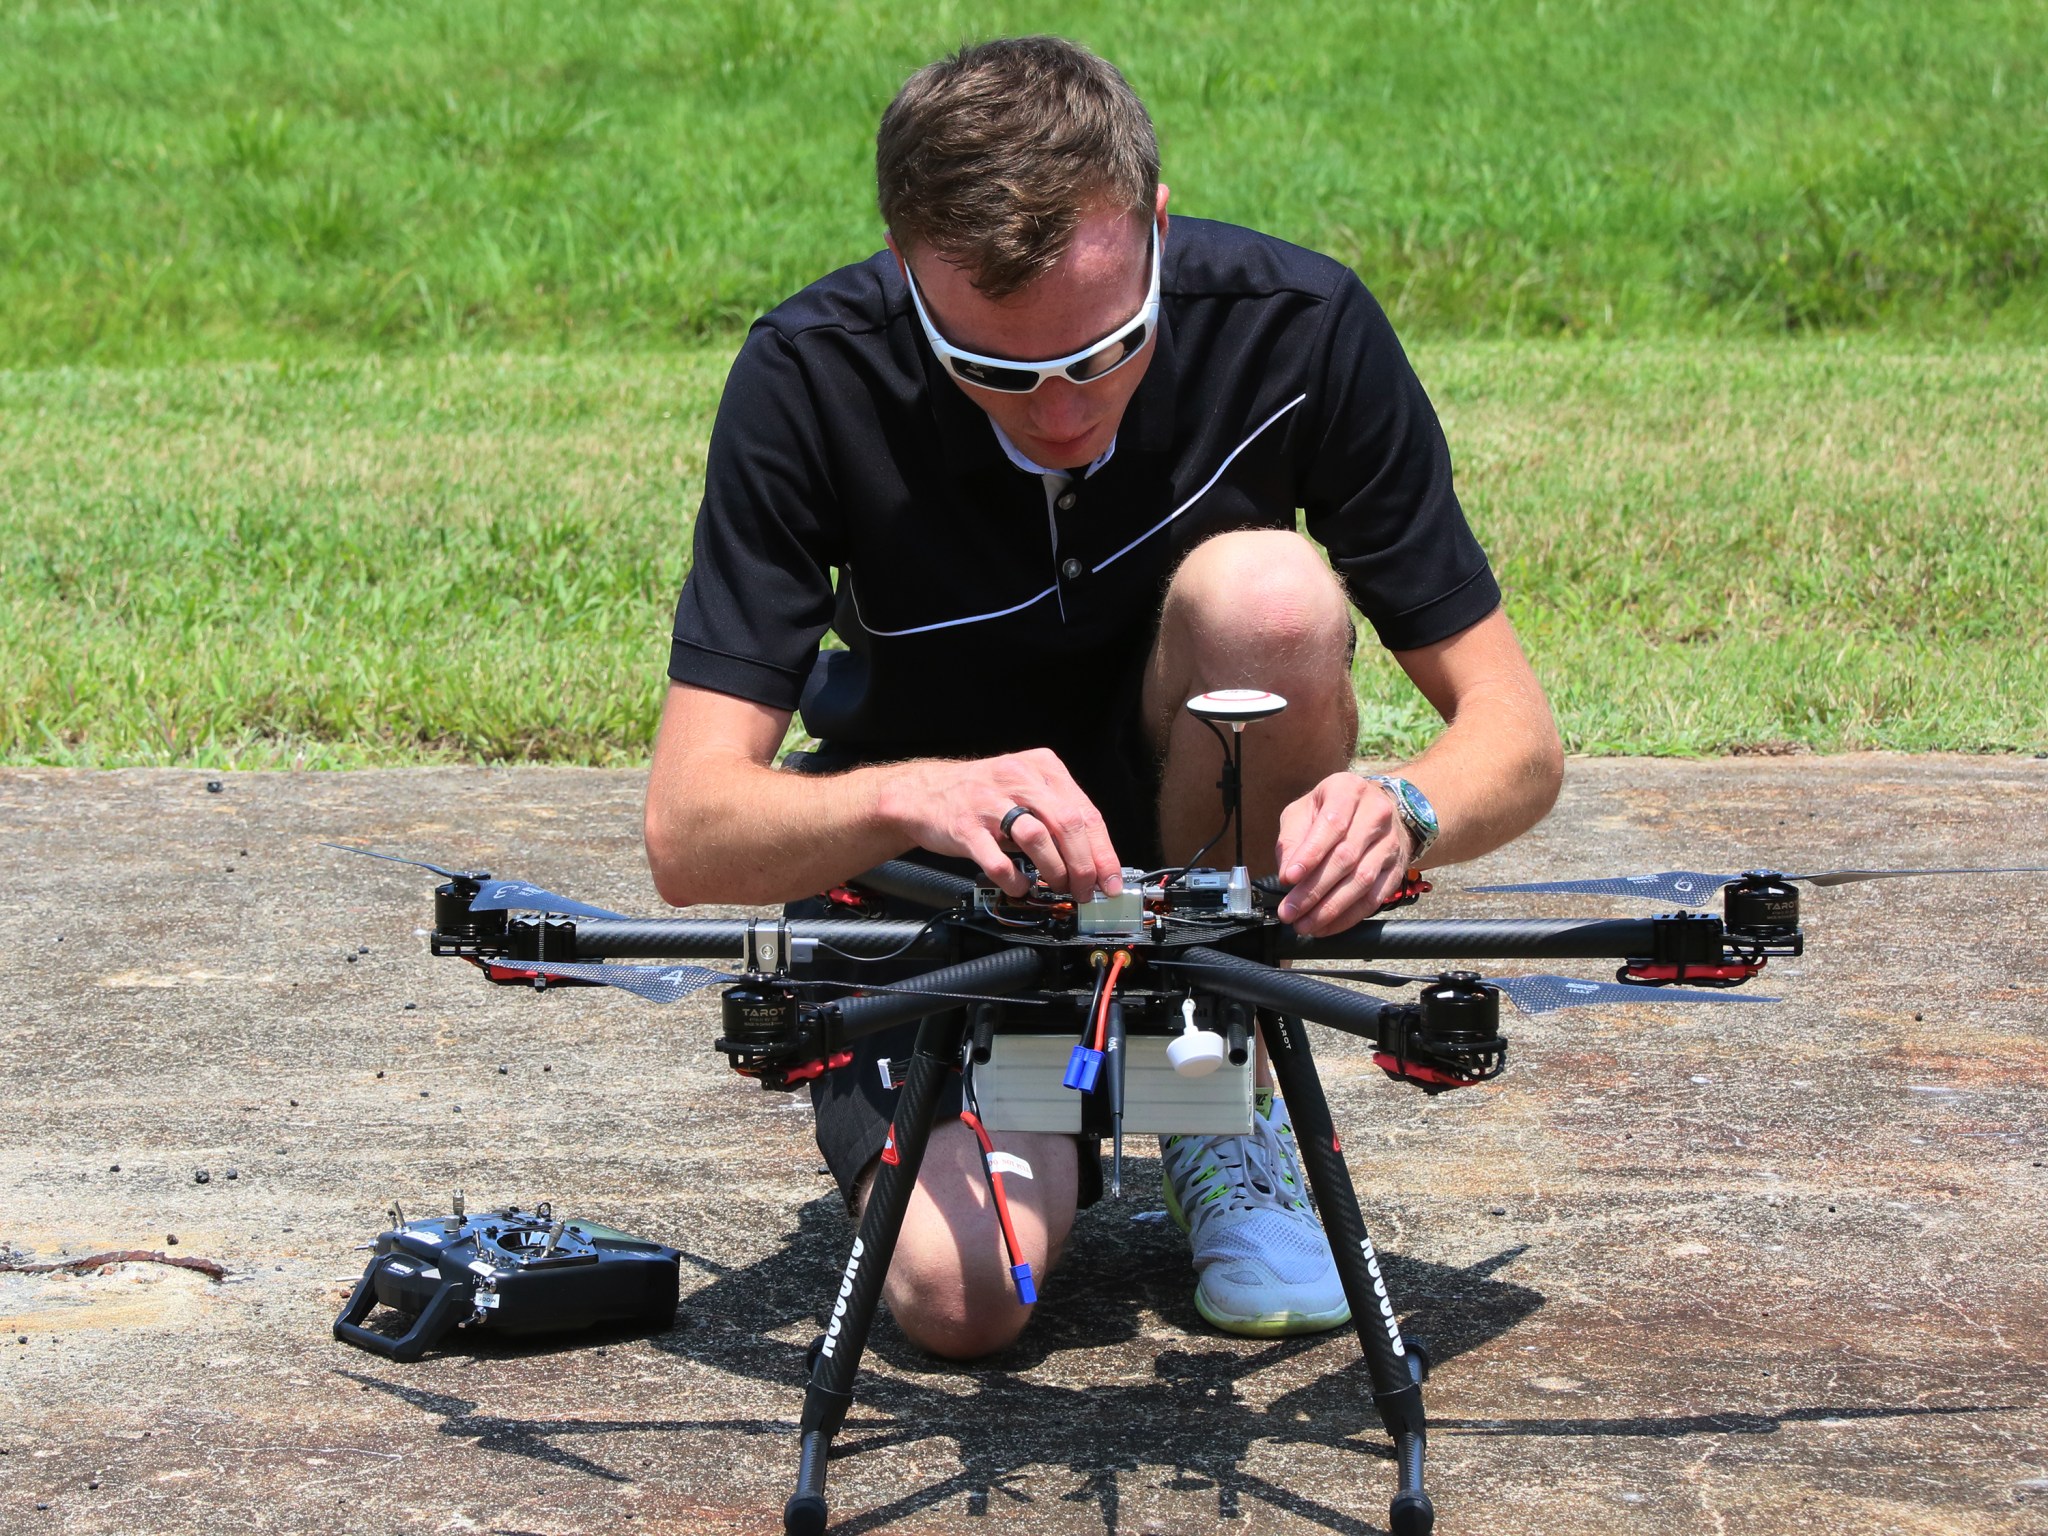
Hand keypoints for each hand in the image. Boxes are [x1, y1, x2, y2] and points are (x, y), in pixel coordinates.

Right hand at [877, 749, 1122, 899]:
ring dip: (1055, 871)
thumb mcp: (1025, 788)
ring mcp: (990, 802)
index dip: (1103, 852)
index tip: (1110, 880)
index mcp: (1042, 767)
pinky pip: (998, 861)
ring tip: (1058, 887)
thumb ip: (1058, 815)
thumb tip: (1094, 860)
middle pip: (1067, 824)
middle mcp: (1018, 778)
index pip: (1086, 812)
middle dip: (1083, 866)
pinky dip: (1014, 880)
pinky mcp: (965, 827)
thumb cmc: (983, 795)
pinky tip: (1020, 886)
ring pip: (1037, 838)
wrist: (924, 793)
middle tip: (1086, 890)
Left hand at [1273, 772, 1412, 937]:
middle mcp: (1376, 815)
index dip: (1310, 854)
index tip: (1289, 878)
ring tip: (1305, 924)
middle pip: (1346, 858)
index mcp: (1348, 791)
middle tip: (1290, 911)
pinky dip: (1349, 916)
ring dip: (1331, 909)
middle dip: (1314, 890)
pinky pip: (1375, 898)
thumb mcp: (1305, 810)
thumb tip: (1288, 875)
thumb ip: (1292, 839)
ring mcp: (1390, 843)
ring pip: (1362, 881)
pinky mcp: (1397, 869)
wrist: (1376, 806)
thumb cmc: (1332, 809)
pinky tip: (1327, 926)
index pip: (1332, 825)